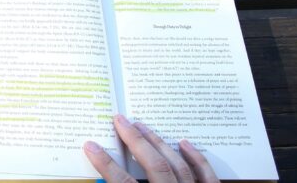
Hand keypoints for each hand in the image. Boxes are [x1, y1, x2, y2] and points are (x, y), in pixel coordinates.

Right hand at [85, 114, 219, 182]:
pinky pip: (206, 176)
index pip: (123, 182)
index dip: (105, 164)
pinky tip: (184, 143)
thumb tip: (102, 179)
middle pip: (154, 166)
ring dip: (158, 143)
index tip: (90, 145)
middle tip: (120, 119)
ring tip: (143, 126)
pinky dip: (195, 158)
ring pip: (177, 165)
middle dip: (135, 141)